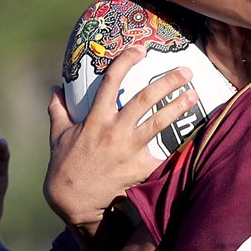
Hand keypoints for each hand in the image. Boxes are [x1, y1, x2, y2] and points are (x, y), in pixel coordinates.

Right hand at [45, 46, 199, 227]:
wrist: (73, 201)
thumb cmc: (65, 166)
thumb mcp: (57, 135)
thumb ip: (58, 110)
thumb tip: (55, 88)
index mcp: (95, 119)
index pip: (110, 81)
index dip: (126, 61)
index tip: (140, 49)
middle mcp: (114, 131)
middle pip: (145, 99)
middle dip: (167, 82)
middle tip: (185, 71)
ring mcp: (128, 150)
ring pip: (159, 123)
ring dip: (179, 107)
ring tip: (194, 96)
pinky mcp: (139, 169)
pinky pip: (163, 156)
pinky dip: (178, 147)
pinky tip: (193, 136)